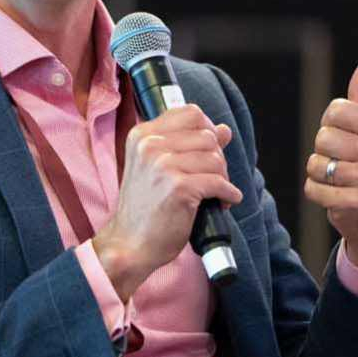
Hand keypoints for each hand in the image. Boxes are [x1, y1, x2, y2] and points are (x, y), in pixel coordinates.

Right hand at [92, 104, 241, 301]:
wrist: (129, 243)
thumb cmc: (144, 208)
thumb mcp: (157, 168)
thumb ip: (187, 145)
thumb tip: (223, 129)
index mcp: (142, 135)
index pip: (190, 113)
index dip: (207, 129)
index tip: (209, 149)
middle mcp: (150, 145)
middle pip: (207, 136)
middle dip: (217, 158)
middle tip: (211, 179)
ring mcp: (163, 165)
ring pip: (216, 159)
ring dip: (223, 178)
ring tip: (214, 194)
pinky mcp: (179, 187)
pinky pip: (219, 183)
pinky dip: (228, 194)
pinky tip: (224, 202)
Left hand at [304, 57, 357, 273]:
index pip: (336, 111)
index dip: (330, 125)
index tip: (345, 139)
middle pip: (323, 138)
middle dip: (323, 152)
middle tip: (342, 164)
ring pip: (315, 164)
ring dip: (318, 175)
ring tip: (339, 181)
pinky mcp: (357, 203)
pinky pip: (313, 189)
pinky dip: (317, 194)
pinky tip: (336, 197)